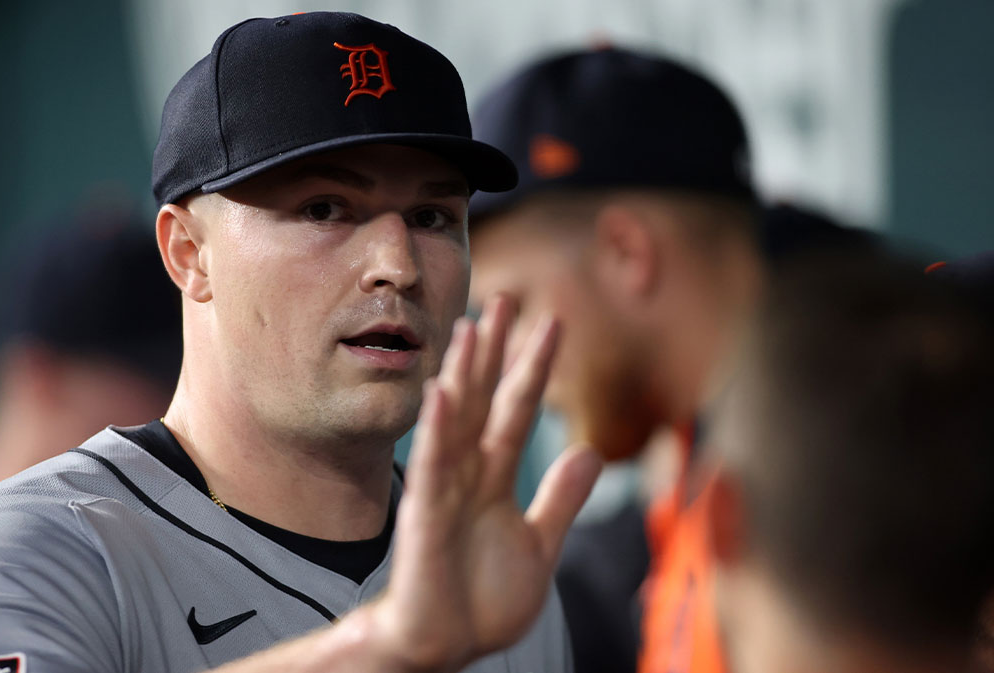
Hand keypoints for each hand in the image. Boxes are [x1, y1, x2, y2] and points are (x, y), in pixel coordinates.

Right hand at [368, 296, 602, 671]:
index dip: (533, 367)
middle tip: (503, 300)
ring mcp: (444, 491)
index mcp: (494, 478)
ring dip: (463, 375)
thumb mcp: (539, 545)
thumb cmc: (483, 599)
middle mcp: (468, 474)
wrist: (445, 644)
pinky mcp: (426, 516)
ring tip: (470, 329)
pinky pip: (432, 467)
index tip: (550, 322)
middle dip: (495, 351)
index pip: (516, 410)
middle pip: (484, 400)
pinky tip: (442, 393)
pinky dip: (437, 431)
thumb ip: (561, 499)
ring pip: (455, 421)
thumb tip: (589, 452)